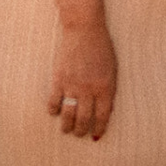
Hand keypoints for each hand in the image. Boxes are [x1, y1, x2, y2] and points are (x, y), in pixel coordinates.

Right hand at [48, 22, 117, 139]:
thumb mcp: (112, 69)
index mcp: (106, 86)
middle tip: (80, 134)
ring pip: (68, 115)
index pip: (103, 115)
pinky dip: (53, 110)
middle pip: (84, 119)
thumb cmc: (102, 48)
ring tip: (67, 130)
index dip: (99, 128)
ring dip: (67, 126)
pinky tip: (54, 112)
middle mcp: (89, 89)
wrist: (84, 30)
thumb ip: (109, 89)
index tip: (96, 135)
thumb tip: (106, 110)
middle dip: (82, 130)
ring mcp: (72, 85)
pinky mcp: (58, 79)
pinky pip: (54, 102)